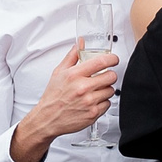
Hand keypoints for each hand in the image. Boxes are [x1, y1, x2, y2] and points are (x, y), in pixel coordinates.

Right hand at [8, 42, 118, 161]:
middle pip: (111, 76)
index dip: (112, 59)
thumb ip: (72, 56)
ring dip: (105, 89)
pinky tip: (93, 101)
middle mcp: (83, 88)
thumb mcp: (59, 72)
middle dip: (109, 75)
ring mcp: (89, 102)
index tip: (114, 59)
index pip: (101, 62)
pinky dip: (102, 102)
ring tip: (94, 91)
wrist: (47, 118)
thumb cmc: (53, 96)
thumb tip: (80, 43)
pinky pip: (108, 104)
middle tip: (103, 77)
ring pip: (111, 90)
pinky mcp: (93, 113)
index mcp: (75, 75)